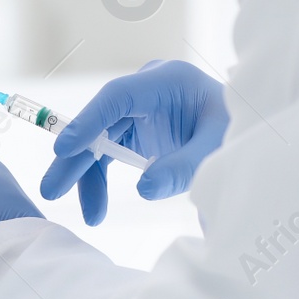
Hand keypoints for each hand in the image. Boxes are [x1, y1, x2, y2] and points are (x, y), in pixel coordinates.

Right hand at [40, 59, 228, 224]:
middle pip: (100, 122)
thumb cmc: (235, 132)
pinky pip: (109, 153)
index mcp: (168, 81)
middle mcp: (146, 90)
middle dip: (75, 159)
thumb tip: (144, 189)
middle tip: (51, 190)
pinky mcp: (136, 129)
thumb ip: (184, 167)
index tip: (63, 149)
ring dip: (87, 177)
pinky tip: (97, 208)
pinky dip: (100, 180)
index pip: (118, 96)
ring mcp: (138, 109)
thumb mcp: (217, 149)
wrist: (246, 133)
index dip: (88, 122)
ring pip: (100, 141)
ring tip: (91, 216)